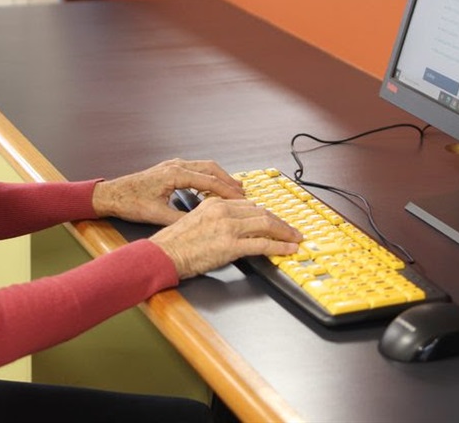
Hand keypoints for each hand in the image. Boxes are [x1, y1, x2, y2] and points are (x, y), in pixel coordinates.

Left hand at [91, 158, 244, 225]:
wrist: (111, 194)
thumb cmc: (130, 202)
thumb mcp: (157, 215)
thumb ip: (180, 218)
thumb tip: (199, 223)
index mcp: (175, 174)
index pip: (208, 179)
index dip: (227, 189)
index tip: (241, 198)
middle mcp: (176, 165)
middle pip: (210, 168)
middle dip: (228, 180)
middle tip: (243, 192)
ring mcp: (172, 165)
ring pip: (204, 166)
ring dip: (219, 176)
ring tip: (233, 188)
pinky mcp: (169, 168)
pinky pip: (195, 168)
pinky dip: (208, 176)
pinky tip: (211, 186)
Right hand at [149, 197, 302, 278]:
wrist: (162, 255)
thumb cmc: (174, 243)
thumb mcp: (195, 220)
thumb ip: (215, 218)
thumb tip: (232, 226)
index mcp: (215, 203)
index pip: (248, 205)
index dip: (265, 213)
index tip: (274, 220)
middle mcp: (223, 211)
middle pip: (260, 212)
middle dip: (279, 222)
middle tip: (291, 229)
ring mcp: (228, 227)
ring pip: (265, 224)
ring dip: (284, 232)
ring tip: (295, 238)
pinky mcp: (230, 245)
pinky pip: (262, 244)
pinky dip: (279, 246)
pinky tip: (288, 249)